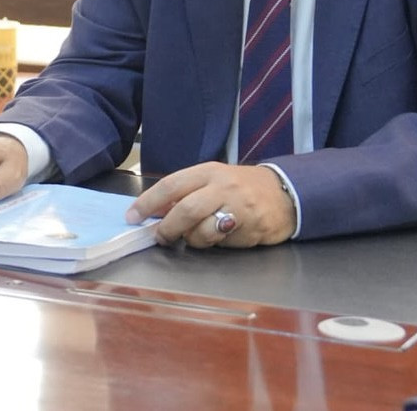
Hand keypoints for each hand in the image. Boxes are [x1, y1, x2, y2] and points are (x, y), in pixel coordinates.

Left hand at [126, 162, 295, 247]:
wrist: (284, 193)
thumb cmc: (240, 187)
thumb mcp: (211, 181)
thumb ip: (184, 193)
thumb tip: (152, 211)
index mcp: (206, 171)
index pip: (170, 185)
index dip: (147, 202)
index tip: (132, 216)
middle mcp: (222, 186)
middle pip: (185, 209)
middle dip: (167, 228)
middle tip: (160, 237)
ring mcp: (239, 207)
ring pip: (203, 230)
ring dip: (193, 240)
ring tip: (196, 236)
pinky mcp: (252, 228)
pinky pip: (223, 242)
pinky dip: (215, 244)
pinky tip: (222, 236)